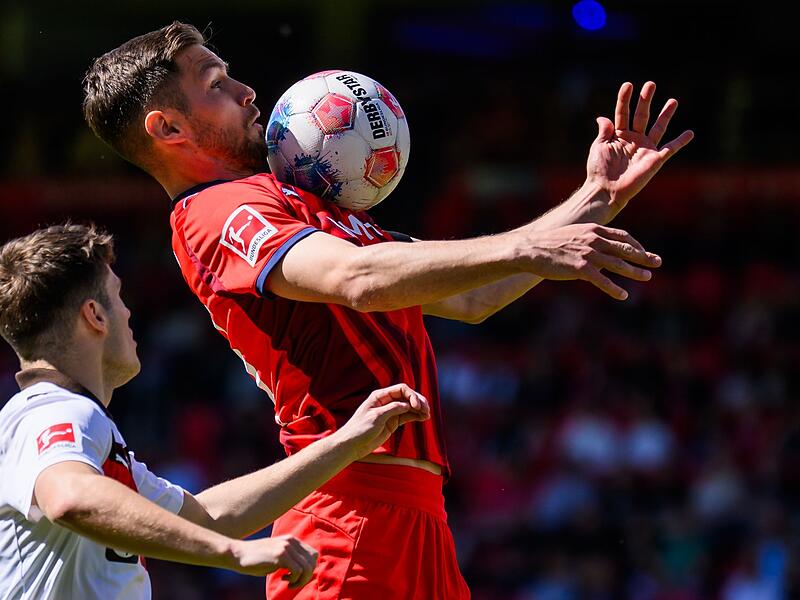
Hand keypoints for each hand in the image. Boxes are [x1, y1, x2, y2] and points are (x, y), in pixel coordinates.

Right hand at [230, 535, 317, 587]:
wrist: (238, 554)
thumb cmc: (256, 559)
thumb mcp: (277, 555)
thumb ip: (291, 558)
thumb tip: (307, 570)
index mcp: (292, 540)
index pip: (313, 554)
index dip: (308, 568)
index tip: (296, 575)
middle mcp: (291, 541)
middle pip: (313, 561)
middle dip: (306, 576)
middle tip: (293, 582)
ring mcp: (286, 547)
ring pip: (307, 567)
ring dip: (300, 580)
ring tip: (288, 582)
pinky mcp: (280, 555)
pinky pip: (298, 571)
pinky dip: (293, 580)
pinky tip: (282, 579)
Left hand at [337, 383, 429, 457]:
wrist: (352, 445)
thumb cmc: (360, 429)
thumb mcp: (377, 417)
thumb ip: (393, 409)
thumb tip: (408, 404)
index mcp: (380, 396)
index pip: (401, 389)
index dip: (412, 395)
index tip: (417, 406)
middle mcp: (386, 401)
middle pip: (407, 397)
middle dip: (418, 401)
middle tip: (427, 410)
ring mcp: (390, 412)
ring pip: (409, 407)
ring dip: (419, 409)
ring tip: (427, 415)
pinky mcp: (392, 422)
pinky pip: (407, 416)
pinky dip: (416, 416)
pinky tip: (423, 418)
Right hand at [524, 223, 660, 299]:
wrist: (530, 249)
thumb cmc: (550, 244)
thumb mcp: (573, 235)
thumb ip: (589, 241)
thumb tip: (600, 251)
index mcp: (593, 230)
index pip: (622, 236)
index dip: (636, 245)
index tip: (644, 252)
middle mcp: (594, 240)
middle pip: (625, 249)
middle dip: (643, 256)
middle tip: (658, 262)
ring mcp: (588, 254)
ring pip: (617, 264)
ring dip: (634, 271)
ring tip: (647, 277)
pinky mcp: (580, 268)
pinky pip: (602, 280)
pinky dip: (614, 288)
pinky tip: (623, 295)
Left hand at [584, 81, 693, 222]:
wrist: (606, 190)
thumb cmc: (599, 170)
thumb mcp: (598, 147)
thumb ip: (604, 131)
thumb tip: (603, 117)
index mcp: (618, 135)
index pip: (623, 113)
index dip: (625, 99)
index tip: (628, 85)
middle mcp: (633, 140)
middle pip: (641, 116)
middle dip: (646, 100)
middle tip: (650, 85)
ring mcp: (645, 149)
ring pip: (658, 128)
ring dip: (665, 115)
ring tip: (673, 101)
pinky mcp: (655, 160)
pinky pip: (671, 149)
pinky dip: (681, 141)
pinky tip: (690, 133)